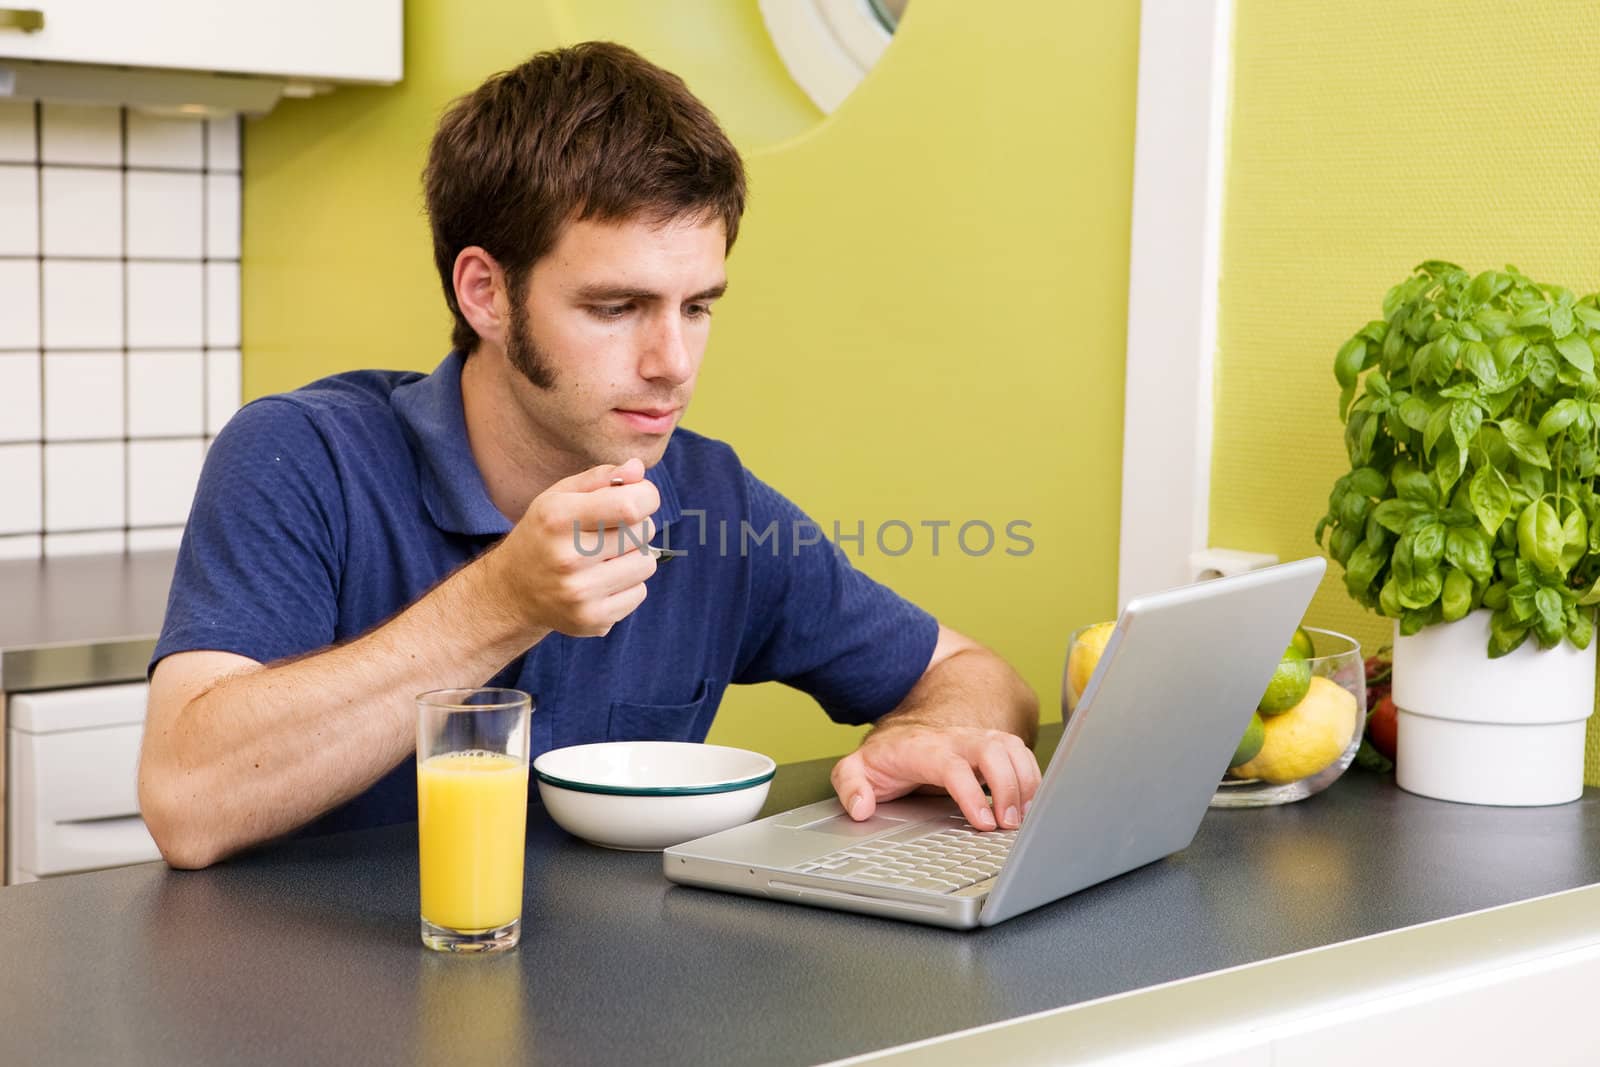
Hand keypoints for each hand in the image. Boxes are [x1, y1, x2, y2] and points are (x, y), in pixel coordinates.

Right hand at [490, 457, 659, 636]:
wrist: (512, 591)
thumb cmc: (544, 534)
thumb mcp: (559, 497)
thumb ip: (601, 478)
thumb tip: (638, 469)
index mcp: (558, 518)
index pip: (631, 506)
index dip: (646, 496)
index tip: (640, 497)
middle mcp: (567, 558)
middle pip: (643, 532)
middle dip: (637, 525)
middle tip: (612, 530)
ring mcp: (580, 593)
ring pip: (647, 563)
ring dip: (634, 556)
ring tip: (606, 557)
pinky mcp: (592, 619)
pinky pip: (640, 592)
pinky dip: (628, 584)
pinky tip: (602, 580)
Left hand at [830, 724, 1041, 830]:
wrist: (902, 731)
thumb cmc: (885, 756)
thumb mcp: (855, 769)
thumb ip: (850, 786)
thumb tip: (860, 808)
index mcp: (923, 748)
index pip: (953, 766)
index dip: (972, 794)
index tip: (983, 823)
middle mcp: (955, 739)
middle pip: (992, 750)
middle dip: (1008, 787)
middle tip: (1009, 825)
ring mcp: (976, 740)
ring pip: (1012, 748)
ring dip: (1025, 782)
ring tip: (1023, 818)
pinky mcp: (992, 746)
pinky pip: (1021, 753)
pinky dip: (1031, 778)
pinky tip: (1029, 805)